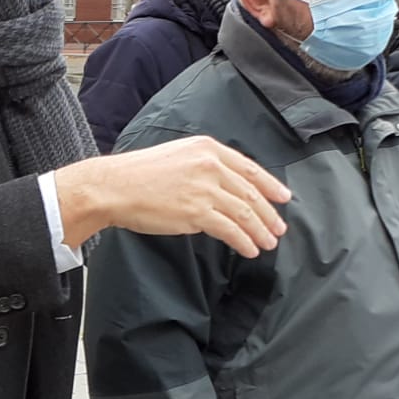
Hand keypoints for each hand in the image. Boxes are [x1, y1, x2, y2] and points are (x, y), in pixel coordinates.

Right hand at [54, 136, 290, 256]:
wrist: (114, 186)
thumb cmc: (137, 175)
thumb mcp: (176, 156)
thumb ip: (201, 166)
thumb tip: (220, 187)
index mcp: (207, 149)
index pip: (249, 168)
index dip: (270, 185)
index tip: (283, 197)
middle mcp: (210, 166)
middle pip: (251, 192)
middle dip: (269, 213)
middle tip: (279, 228)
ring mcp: (205, 189)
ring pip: (245, 212)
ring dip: (260, 230)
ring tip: (268, 243)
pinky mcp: (197, 212)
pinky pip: (230, 229)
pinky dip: (244, 241)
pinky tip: (250, 250)